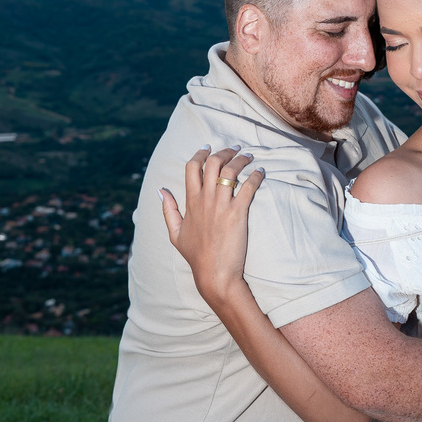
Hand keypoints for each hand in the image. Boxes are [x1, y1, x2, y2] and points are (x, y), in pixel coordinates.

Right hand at [159, 146, 264, 308]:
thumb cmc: (196, 256)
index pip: (192, 167)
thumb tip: (161, 190)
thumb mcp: (175, 233)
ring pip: (230, 171)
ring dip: (241, 159)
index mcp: (190, 202)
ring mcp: (221, 206)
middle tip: (235, 149)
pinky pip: (248, 187)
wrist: (214, 274)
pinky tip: (261, 172)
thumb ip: (168, 210)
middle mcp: (204, 200)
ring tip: (249, 156)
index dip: (200, 153)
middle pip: (213, 163)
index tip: (208, 146)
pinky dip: (256, 176)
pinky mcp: (238, 214)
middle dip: (225, 151)